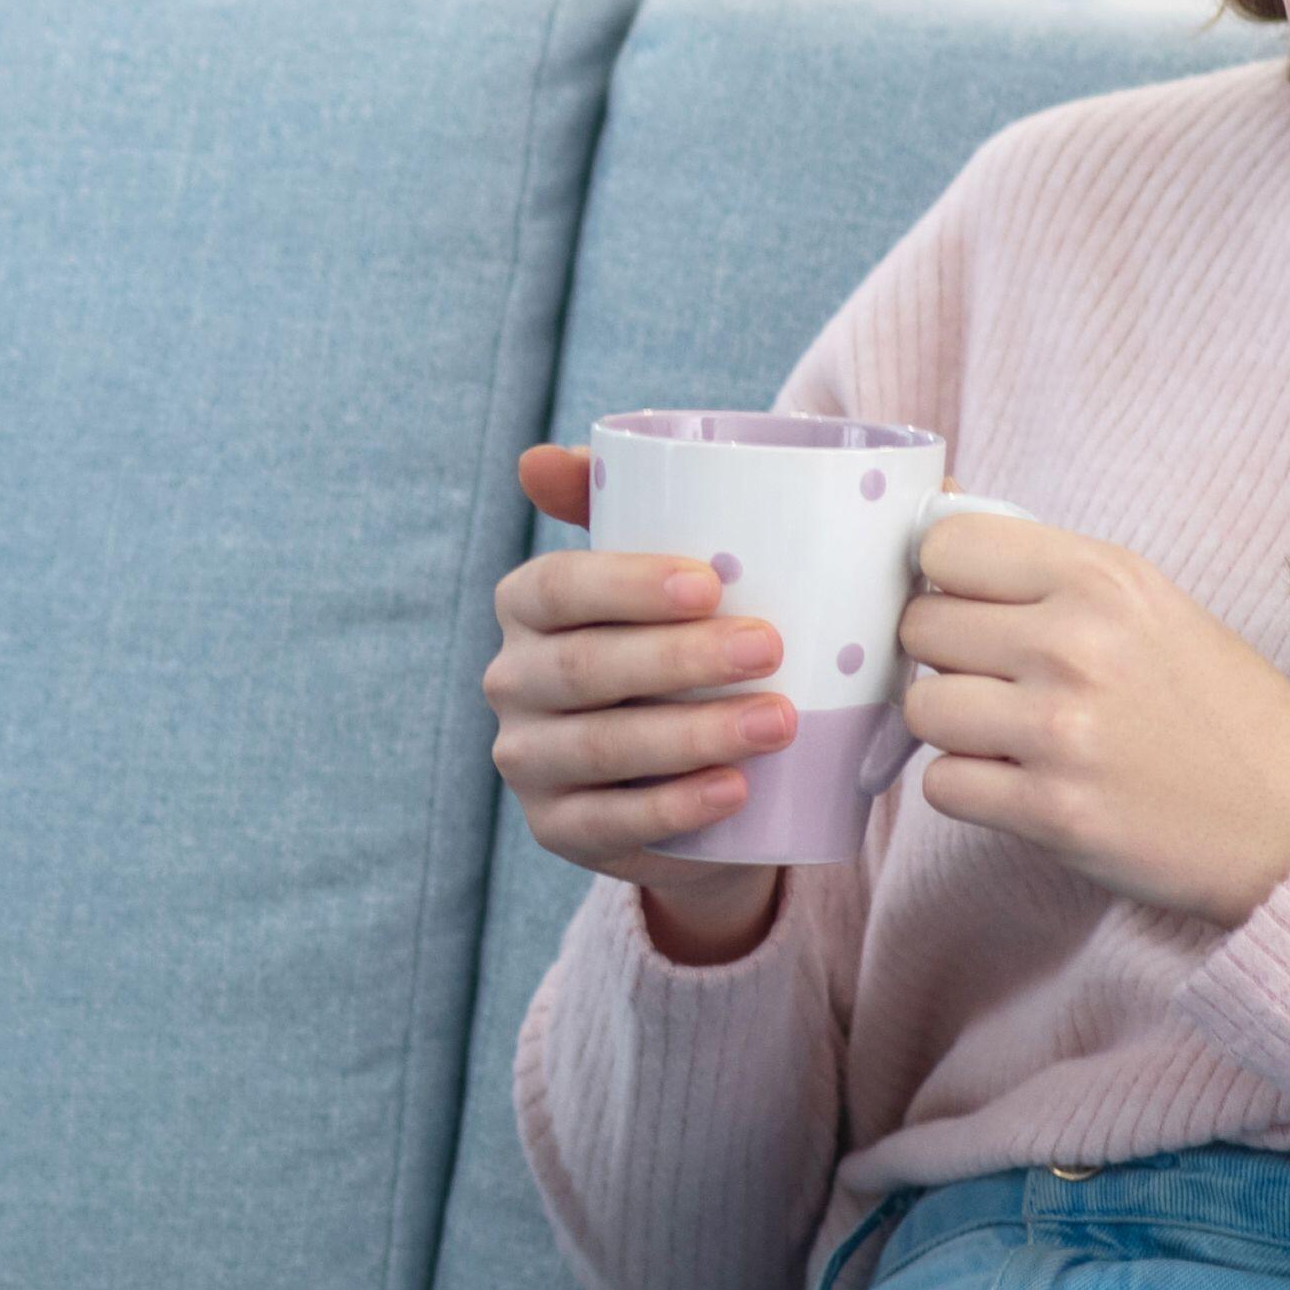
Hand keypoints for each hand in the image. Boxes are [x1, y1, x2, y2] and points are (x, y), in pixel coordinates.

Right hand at [488, 446, 794, 967]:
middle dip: (677, 658)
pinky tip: (734, 790)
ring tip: (778, 723)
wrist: (699, 778)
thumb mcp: (669, 576)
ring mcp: (527, 760)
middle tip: (768, 647)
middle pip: (582, 668)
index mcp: (527, 606)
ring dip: (691, 734)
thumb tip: (537, 460)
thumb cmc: (688, 646)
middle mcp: (511, 680)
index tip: (710, 582)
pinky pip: (609, 822)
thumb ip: (627, 500)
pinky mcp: (557, 829)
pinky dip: (675, 807)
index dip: (623, 583)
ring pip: (599, 747)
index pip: (555, 587)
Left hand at [890, 508, 1289, 924]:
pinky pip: (941, 784)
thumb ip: (1052, 573)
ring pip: (921, 707)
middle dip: (947, 658)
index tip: (970, 607)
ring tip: (1014, 738)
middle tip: (1001, 683)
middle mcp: (1076, 643)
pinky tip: (1022, 786)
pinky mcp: (1049, 811)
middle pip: (920, 627)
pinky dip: (969, 790)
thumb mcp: (1155, 608)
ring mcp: (1060, 729)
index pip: (946, 545)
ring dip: (955, 728)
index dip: (945, 581)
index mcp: (1106, 578)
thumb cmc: (1226, 713)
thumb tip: (935, 521)